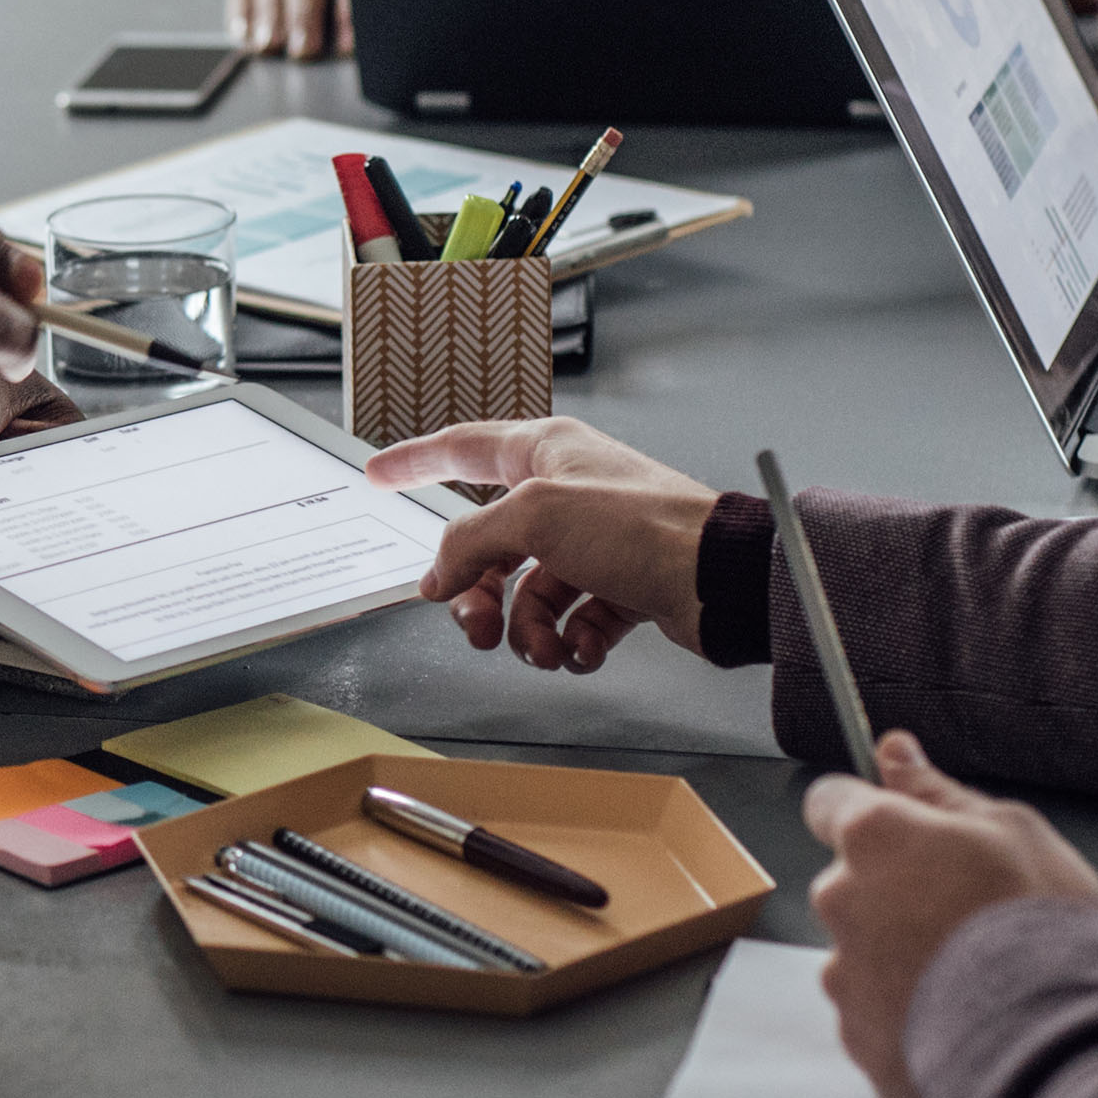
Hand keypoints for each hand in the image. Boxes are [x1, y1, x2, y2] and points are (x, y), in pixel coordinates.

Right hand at [364, 417, 717, 669]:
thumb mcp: (535, 518)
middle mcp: (566, 496)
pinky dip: (569, 642)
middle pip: (491, 546)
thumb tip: (441, 572)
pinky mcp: (620, 588)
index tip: (378, 473)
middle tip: (474, 623)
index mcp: (544, 454)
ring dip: (527, 629)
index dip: (414, 461)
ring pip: (528, 594)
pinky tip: (580, 648)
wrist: (718, 579)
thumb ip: (471, 540)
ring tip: (542, 648)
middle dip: (478, 593)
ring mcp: (593, 544)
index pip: (461, 449)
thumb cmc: (644, 526)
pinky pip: (570, 621)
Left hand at [804, 732, 1097, 1097]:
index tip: (900, 831)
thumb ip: (939, 792)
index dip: (866, 813)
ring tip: (971, 975)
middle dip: (892, 893)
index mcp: (873, 837)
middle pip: (850, 883)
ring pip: (862, 951)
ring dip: (899, 957)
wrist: (1057, 1040)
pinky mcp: (858, 1036)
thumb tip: (895, 752)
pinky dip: (907, 1014)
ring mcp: (845, 973)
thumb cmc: (1043, 926)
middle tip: (962, 914)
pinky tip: (961, 1018)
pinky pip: (875, 1014)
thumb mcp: (1014, 831)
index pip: (829, 802)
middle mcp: (842, 899)